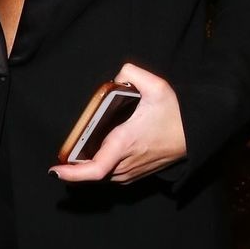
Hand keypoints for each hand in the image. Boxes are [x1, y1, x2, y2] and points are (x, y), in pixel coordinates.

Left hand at [51, 62, 186, 185]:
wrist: (195, 134)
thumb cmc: (176, 113)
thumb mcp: (157, 86)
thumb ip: (131, 73)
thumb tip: (115, 77)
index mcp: (124, 143)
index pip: (95, 169)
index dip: (73, 174)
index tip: (54, 171)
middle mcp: (125, 162)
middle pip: (91, 170)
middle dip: (75, 163)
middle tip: (63, 154)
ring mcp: (130, 172)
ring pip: (100, 173)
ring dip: (87, 165)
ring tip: (79, 152)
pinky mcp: (134, 175)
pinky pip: (110, 175)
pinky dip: (100, 166)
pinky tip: (98, 152)